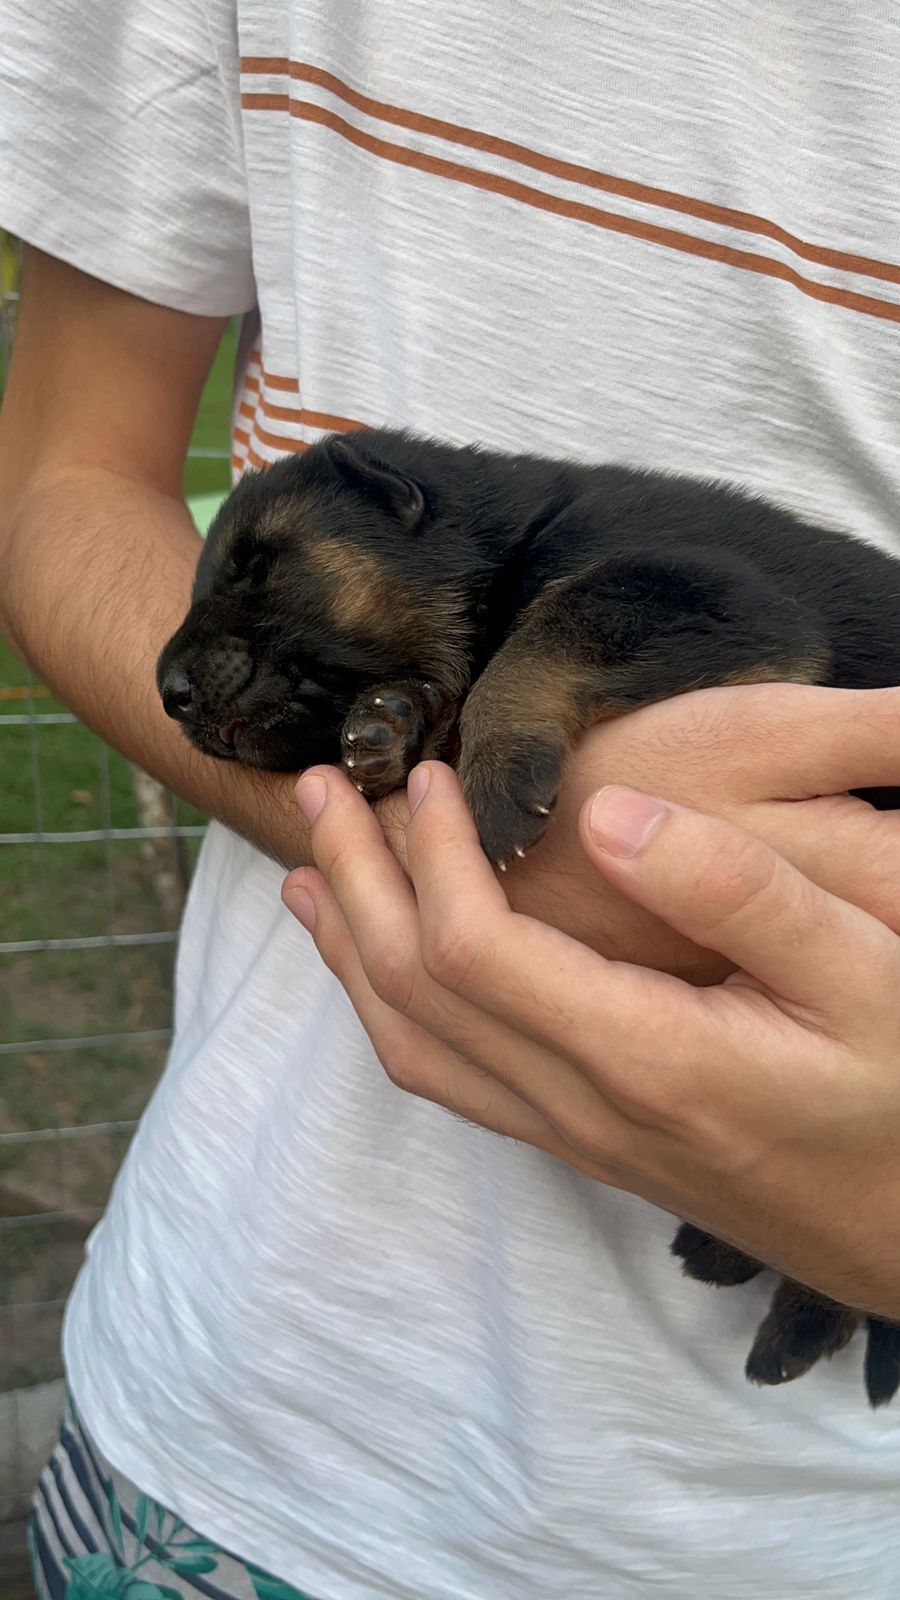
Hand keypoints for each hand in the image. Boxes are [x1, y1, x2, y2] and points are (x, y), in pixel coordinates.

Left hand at [283, 692, 899, 1314]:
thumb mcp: (865, 972)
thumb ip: (738, 890)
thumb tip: (609, 813)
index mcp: (643, 1058)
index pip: (473, 948)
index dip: (434, 852)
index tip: (434, 772)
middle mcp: (582, 1109)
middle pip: (414, 990)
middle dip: (358, 881)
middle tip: (321, 790)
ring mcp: (572, 1136)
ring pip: (411, 1046)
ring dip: (352, 949)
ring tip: (311, 872)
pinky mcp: (580, 1143)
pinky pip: (449, 1078)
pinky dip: (390, 1008)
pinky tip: (379, 968)